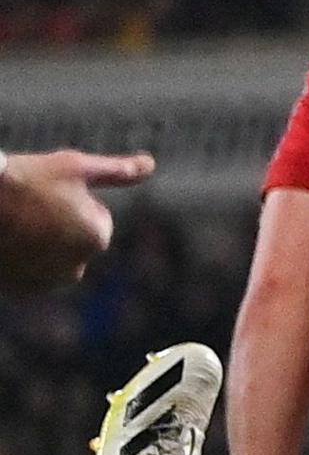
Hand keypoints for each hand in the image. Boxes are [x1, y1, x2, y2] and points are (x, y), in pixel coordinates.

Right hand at [0, 150, 152, 286]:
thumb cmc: (24, 181)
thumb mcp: (74, 167)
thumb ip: (116, 171)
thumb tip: (149, 164)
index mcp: (97, 238)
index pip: (95, 215)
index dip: (70, 199)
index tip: (46, 193)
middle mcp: (76, 268)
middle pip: (72, 238)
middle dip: (56, 224)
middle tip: (26, 208)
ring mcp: (44, 282)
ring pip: (49, 255)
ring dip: (37, 243)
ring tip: (12, 224)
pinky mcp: (18, 290)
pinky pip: (26, 270)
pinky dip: (18, 258)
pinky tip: (4, 241)